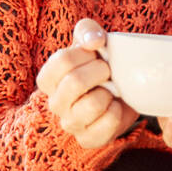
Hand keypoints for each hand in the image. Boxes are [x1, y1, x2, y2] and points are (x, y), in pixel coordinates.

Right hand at [37, 18, 140, 148]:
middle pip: (74, 82)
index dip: (86, 53)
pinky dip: (118, 112)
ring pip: (91, 105)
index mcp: (48, 78)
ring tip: (111, 91)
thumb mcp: (92, 42)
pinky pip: (107, 123)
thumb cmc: (100, 66)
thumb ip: (88, 31)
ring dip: (109, 92)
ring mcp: (70, 124)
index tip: (96, 54)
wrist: (123, 93)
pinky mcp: (88, 139)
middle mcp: (54, 103)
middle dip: (100, 71)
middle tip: (108, 71)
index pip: (62, 60)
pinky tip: (115, 107)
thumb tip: (95, 41)